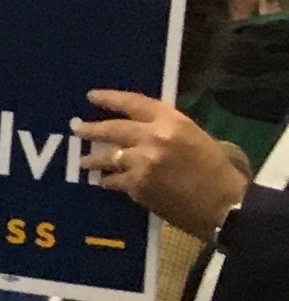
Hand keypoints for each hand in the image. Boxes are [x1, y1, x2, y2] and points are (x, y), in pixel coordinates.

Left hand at [75, 90, 251, 240]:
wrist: (223, 203)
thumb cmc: (215, 170)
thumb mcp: (194, 137)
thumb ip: (166, 129)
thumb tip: (140, 128)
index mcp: (172, 121)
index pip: (134, 103)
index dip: (110, 98)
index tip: (93, 97)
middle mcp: (154, 137)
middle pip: (113, 128)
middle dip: (92, 129)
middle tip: (78, 129)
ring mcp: (142, 161)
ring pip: (107, 156)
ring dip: (93, 158)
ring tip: (83, 160)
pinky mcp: (137, 185)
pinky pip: (113, 180)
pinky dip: (107, 181)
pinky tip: (103, 182)